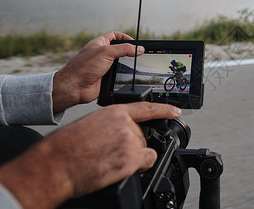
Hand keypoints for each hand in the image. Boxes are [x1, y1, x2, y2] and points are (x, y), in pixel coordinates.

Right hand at [0, 102, 181, 208]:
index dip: (164, 110)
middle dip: (130, 144)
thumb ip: (111, 123)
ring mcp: (129, 142)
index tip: (175, 110)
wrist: (56, 164)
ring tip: (109, 159)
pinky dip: (139, 165)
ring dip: (132, 156)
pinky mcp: (130, 159)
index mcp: (114, 112)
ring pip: (143, 149)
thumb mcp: (91, 123)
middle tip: (109, 151)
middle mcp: (125, 125)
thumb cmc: (66, 146)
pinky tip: (122, 166)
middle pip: (141, 135)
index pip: (146, 109)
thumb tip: (119, 131)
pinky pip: (146, 161)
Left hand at [52, 31, 144, 111]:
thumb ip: (124, 49)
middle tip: (137, 55)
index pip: (114, 36)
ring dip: (126, 66)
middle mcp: (101, 54)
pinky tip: (125, 77)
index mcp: (99, 43)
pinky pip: (117, 76)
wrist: (74, 87)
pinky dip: (122, 77)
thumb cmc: (83, 67)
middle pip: (119, 50)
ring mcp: (103, 67)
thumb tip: (139, 49)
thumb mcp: (106, 52)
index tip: (135, 43)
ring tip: (133, 66)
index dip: (125, 37)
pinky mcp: (105, 78)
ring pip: (119, 64)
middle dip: (128, 52)